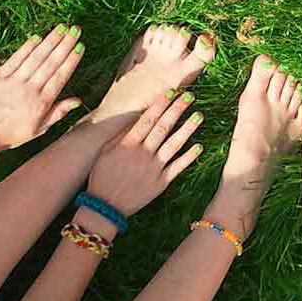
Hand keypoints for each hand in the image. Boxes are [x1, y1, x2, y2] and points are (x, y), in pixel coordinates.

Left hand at [0, 25, 84, 152]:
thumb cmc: (12, 134)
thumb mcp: (40, 129)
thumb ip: (59, 113)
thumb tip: (78, 100)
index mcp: (42, 103)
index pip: (60, 76)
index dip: (71, 59)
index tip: (80, 46)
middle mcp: (29, 90)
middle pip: (50, 63)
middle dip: (64, 44)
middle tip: (75, 30)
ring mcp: (13, 82)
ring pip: (35, 58)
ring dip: (49, 41)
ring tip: (61, 28)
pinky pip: (15, 59)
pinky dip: (27, 47)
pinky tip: (37, 37)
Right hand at [87, 93, 203, 215]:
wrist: (105, 208)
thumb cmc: (101, 177)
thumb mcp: (105, 153)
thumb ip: (120, 135)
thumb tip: (135, 119)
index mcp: (128, 145)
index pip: (147, 120)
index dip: (160, 105)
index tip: (171, 92)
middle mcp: (143, 154)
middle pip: (163, 127)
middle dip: (177, 110)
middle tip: (189, 96)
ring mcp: (154, 168)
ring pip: (174, 144)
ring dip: (187, 129)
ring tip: (199, 115)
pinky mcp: (161, 183)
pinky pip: (178, 167)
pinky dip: (189, 156)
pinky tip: (199, 146)